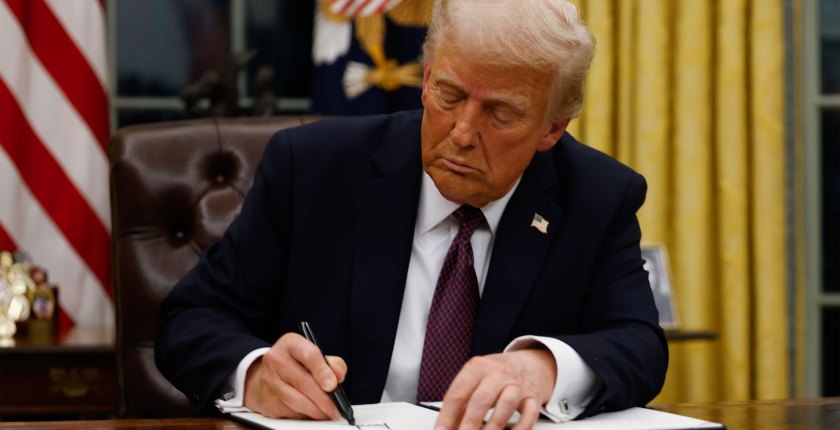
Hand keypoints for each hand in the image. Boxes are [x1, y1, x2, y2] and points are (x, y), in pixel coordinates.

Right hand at [243, 332, 347, 418]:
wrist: (269, 374)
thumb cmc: (296, 363)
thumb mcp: (315, 355)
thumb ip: (331, 363)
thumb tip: (338, 376)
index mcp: (291, 344)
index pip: (309, 355)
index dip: (323, 371)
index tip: (333, 385)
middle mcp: (276, 359)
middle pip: (303, 382)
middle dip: (323, 399)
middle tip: (336, 408)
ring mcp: (269, 380)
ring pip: (296, 400)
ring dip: (315, 411)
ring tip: (328, 413)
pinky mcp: (266, 399)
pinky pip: (289, 411)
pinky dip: (304, 415)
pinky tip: (313, 413)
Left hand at [436, 348, 555, 429]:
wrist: (531, 363)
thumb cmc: (498, 374)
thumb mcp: (477, 378)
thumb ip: (462, 399)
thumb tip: (447, 425)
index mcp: (478, 366)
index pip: (458, 391)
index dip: (447, 415)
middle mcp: (499, 373)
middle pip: (481, 399)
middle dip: (469, 424)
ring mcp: (518, 384)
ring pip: (505, 406)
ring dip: (492, 427)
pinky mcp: (533, 396)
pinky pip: (529, 414)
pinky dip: (520, 428)